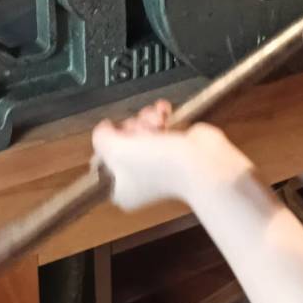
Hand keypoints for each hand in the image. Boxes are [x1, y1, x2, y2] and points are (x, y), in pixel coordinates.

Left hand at [92, 101, 252, 212]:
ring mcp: (156, 161)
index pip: (102, 162)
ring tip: (157, 123)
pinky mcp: (172, 146)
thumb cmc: (160, 166)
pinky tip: (165, 113)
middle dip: (131, 128)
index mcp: (122, 189)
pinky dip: (160, 114)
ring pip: (140, 128)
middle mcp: (138, 177)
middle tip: (141, 131)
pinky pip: (157, 122)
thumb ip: (101, 138)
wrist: (201, 162)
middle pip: (122, 141)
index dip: (107, 145)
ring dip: (147, 119)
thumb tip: (103, 129)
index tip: (113, 136)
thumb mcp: (116, 151)